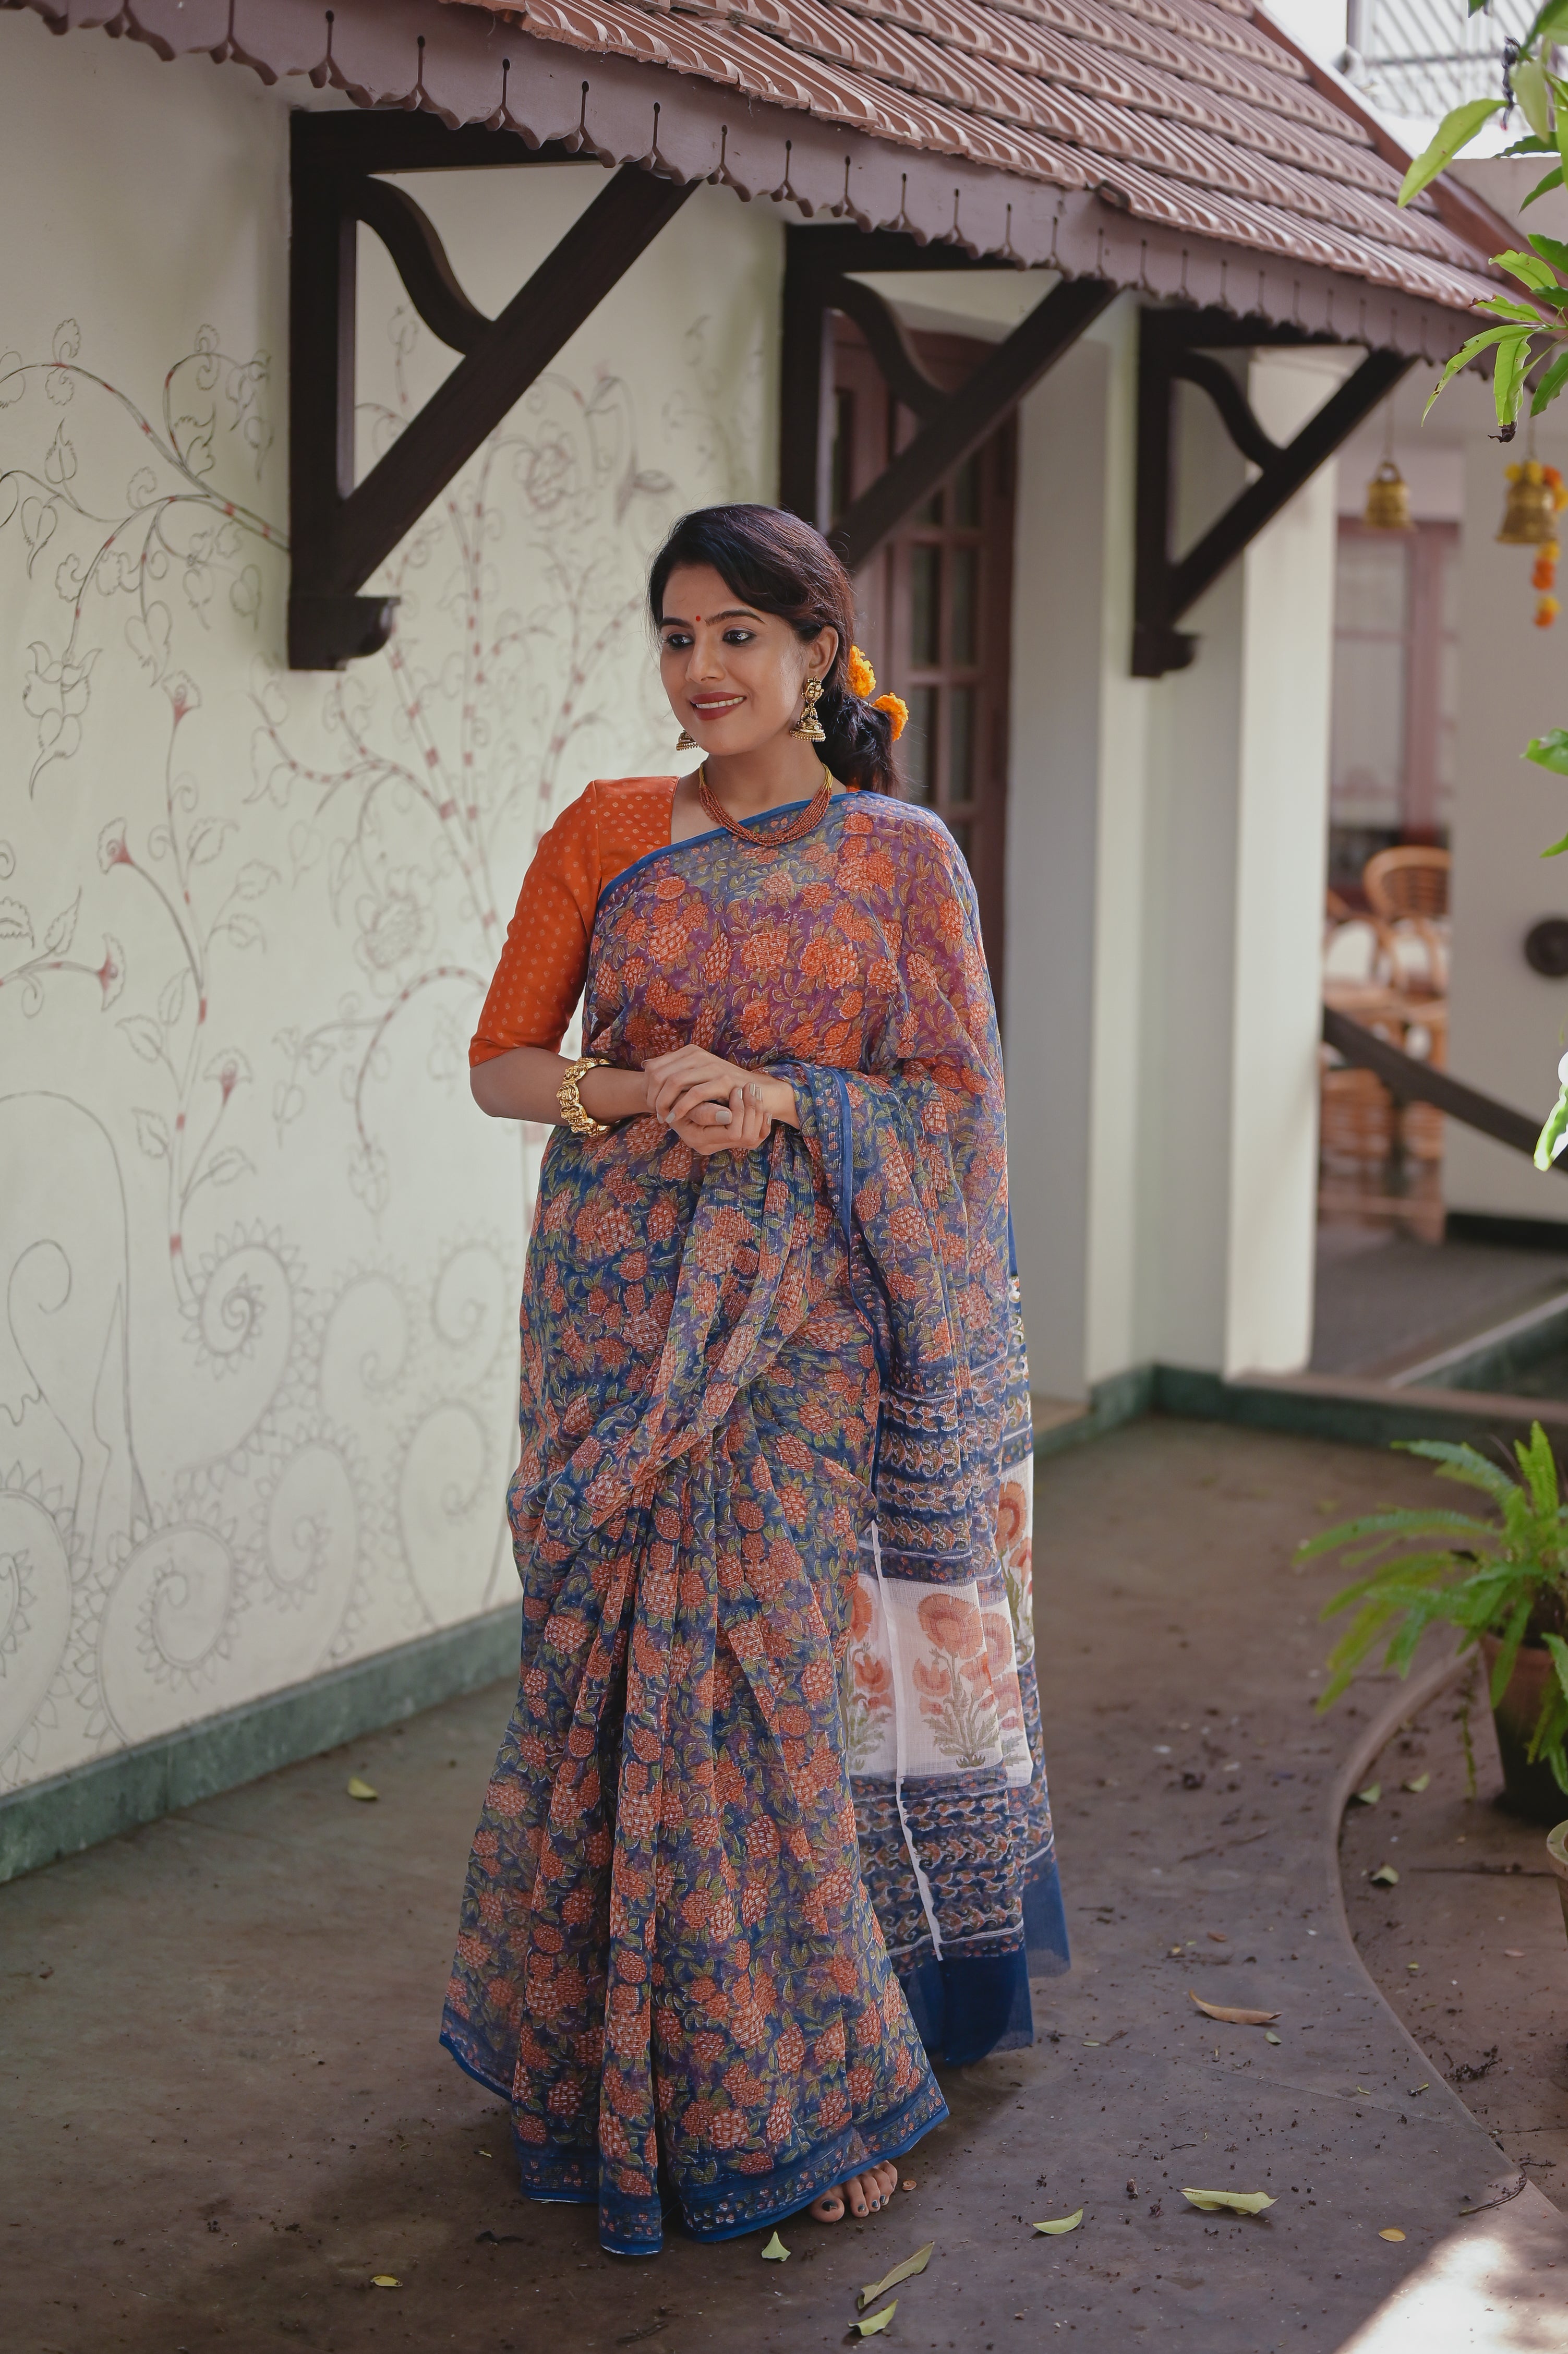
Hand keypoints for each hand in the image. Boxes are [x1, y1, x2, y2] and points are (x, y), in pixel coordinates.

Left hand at [642, 1046, 796, 1156]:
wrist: (758, 1091)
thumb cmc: (724, 1088)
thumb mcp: (696, 1076)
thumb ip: (674, 1071)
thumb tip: (645, 1065)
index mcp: (690, 1053)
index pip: (655, 1067)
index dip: (648, 1088)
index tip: (651, 1105)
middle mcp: (698, 1055)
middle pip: (660, 1075)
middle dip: (653, 1098)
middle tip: (657, 1115)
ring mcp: (711, 1066)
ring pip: (674, 1082)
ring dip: (664, 1104)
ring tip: (665, 1119)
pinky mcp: (723, 1081)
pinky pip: (694, 1094)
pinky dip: (681, 1108)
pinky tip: (676, 1118)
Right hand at [674, 1082, 775, 1157]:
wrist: (675, 1100)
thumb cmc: (676, 1097)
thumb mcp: (684, 1102)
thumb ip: (703, 1111)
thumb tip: (728, 1116)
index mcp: (699, 1140)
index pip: (733, 1133)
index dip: (738, 1111)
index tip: (737, 1089)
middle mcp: (711, 1146)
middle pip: (747, 1137)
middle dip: (752, 1110)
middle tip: (750, 1087)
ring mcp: (722, 1144)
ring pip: (753, 1138)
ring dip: (758, 1113)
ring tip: (754, 1091)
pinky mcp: (731, 1139)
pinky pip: (756, 1139)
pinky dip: (763, 1124)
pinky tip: (764, 1110)